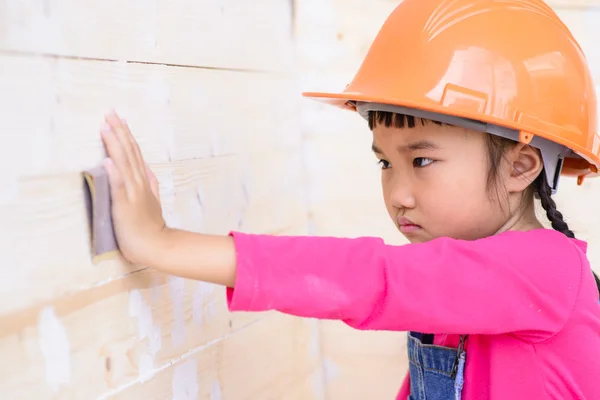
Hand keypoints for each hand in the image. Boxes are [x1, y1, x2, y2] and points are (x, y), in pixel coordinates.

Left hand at [100, 110, 167, 264]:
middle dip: (119, 131)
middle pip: (129, 152)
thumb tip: (148, 170)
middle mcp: (139, 183)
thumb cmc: (151, 227)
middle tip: (110, 113)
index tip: (119, 119)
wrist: (157, 246)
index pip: (135, 153)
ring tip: (106, 127)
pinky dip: (115, 172)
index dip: (127, 135)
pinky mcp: (125, 205)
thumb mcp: (153, 201)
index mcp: (144, 181)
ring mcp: (133, 193)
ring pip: (124, 163)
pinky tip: (108, 159)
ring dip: (115, 144)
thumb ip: (151, 184)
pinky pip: (119, 186)